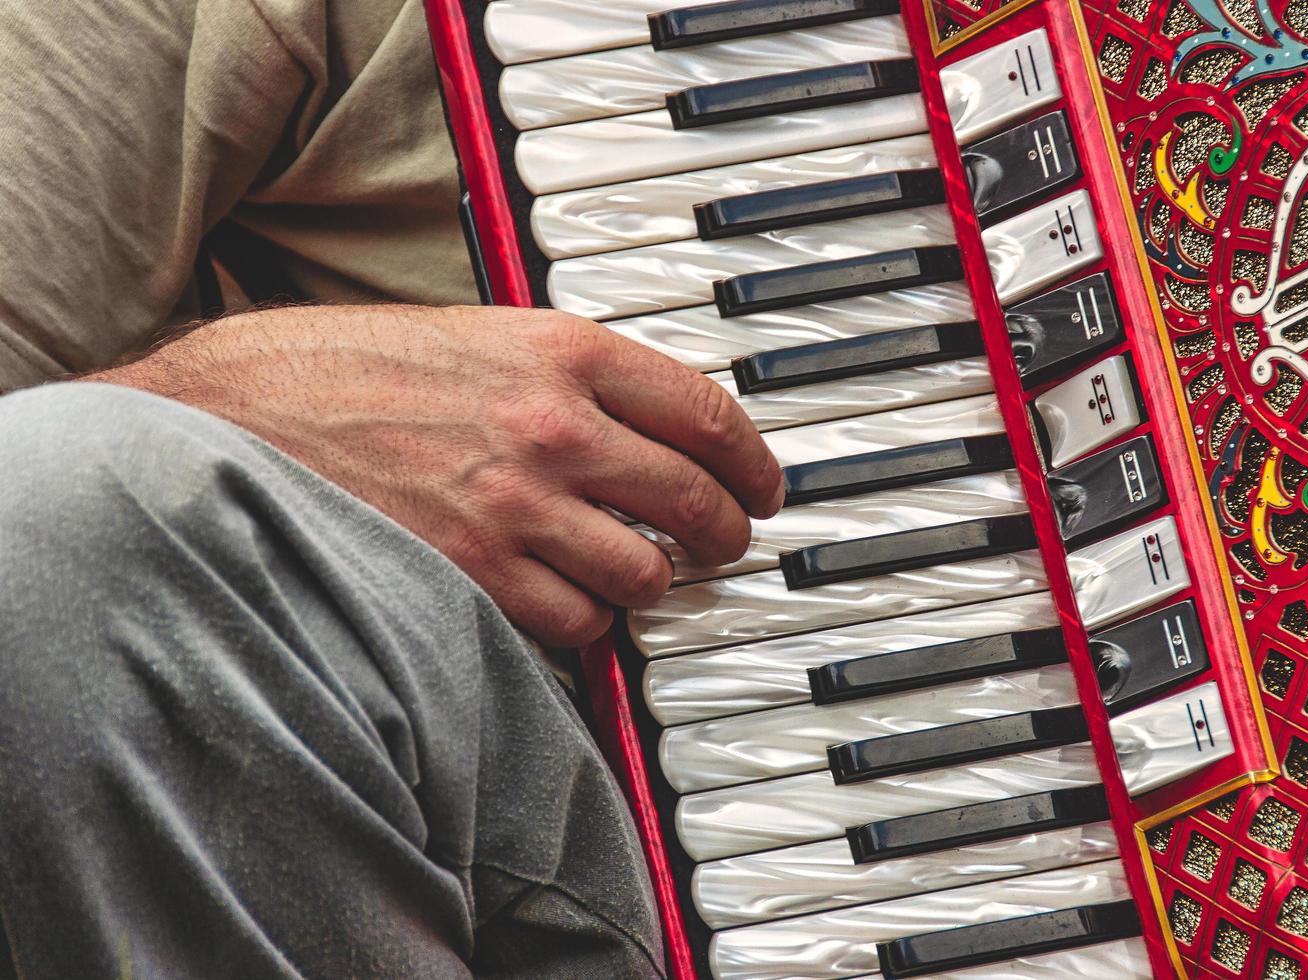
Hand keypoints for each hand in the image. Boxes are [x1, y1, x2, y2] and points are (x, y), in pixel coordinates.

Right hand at [94, 304, 782, 645]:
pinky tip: (567, 602)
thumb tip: (646, 423)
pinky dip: (586, 622)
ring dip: (652, 584)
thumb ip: (566, 373)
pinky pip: (579, 624)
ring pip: (646, 574)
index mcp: (560, 350)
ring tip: (637, 575)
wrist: (232, 422)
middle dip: (726, 533)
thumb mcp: (471, 332)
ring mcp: (517, 507)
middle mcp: (552, 427)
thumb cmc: (339, 371)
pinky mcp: (476, 578)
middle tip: (724, 542)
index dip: (755, 460)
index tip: (764, 484)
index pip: (709, 411)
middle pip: (695, 499)